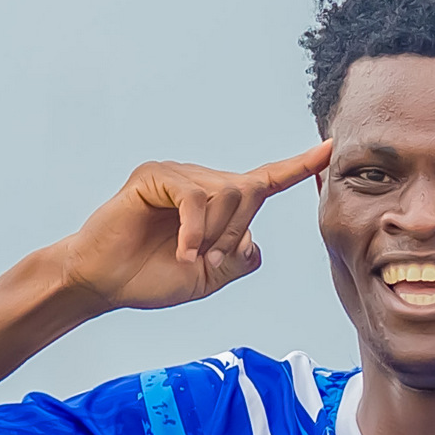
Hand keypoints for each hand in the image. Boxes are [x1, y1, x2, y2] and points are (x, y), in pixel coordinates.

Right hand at [54, 146, 333, 311]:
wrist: (105, 284)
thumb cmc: (151, 278)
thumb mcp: (208, 277)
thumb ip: (239, 260)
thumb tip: (252, 241)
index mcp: (219, 204)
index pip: (265, 180)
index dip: (298, 166)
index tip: (329, 150)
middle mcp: (201, 182)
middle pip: (249, 193)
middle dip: (236, 233)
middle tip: (209, 259)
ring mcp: (177, 175)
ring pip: (226, 194)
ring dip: (214, 234)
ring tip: (190, 255)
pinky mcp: (154, 176)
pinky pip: (195, 197)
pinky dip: (195, 230)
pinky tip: (181, 250)